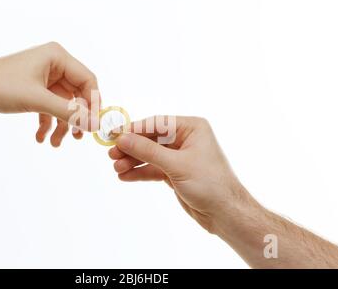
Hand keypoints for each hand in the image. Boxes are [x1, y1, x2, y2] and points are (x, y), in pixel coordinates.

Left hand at [0, 42, 99, 146]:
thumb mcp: (38, 101)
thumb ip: (69, 112)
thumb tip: (94, 125)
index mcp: (57, 58)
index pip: (88, 81)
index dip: (94, 104)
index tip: (95, 126)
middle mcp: (53, 65)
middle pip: (77, 95)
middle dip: (75, 118)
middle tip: (78, 138)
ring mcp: (43, 78)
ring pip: (63, 105)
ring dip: (61, 125)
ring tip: (55, 143)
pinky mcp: (33, 90)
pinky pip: (48, 108)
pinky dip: (47, 123)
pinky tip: (40, 137)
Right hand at [108, 116, 251, 231]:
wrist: (225, 213)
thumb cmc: (209, 183)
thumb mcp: (176, 164)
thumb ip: (147, 150)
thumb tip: (121, 138)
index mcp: (191, 128)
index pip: (156, 124)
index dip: (134, 129)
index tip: (114, 135)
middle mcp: (185, 139)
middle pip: (150, 139)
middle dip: (131, 148)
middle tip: (111, 155)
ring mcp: (179, 157)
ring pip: (150, 155)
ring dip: (133, 161)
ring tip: (116, 169)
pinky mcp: (175, 173)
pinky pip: (153, 169)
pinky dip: (140, 172)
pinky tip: (125, 176)